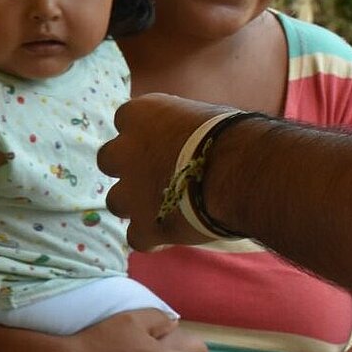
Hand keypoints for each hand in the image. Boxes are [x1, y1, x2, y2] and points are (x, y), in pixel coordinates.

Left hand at [98, 94, 243, 249]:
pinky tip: (173, 234)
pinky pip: (137, 237)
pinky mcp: (144, 227)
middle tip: (156, 175)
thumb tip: (183, 134)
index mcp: (140, 114)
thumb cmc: (234, 135)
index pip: (128, 119)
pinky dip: (151, 237)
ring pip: (116, 201)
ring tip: (168, 207)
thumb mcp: (203, 115)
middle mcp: (124, 151)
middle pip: (109, 159)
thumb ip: (179, 126)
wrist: (241, 172)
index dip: (146, 134)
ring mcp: (130, 192)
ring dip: (136, 205)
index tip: (164, 141)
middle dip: (128, 168)